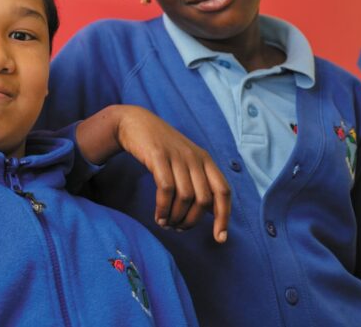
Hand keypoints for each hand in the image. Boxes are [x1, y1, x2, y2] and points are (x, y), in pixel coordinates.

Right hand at [76, 104, 229, 242]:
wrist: (136, 122)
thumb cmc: (161, 147)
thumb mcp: (185, 160)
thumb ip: (198, 181)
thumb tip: (210, 212)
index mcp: (206, 160)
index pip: (223, 191)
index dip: (224, 217)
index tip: (220, 238)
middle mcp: (195, 158)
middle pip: (203, 200)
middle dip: (191, 221)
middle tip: (178, 228)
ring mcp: (177, 156)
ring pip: (186, 197)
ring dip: (176, 217)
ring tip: (165, 223)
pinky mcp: (158, 156)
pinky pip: (166, 189)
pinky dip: (163, 208)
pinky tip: (158, 216)